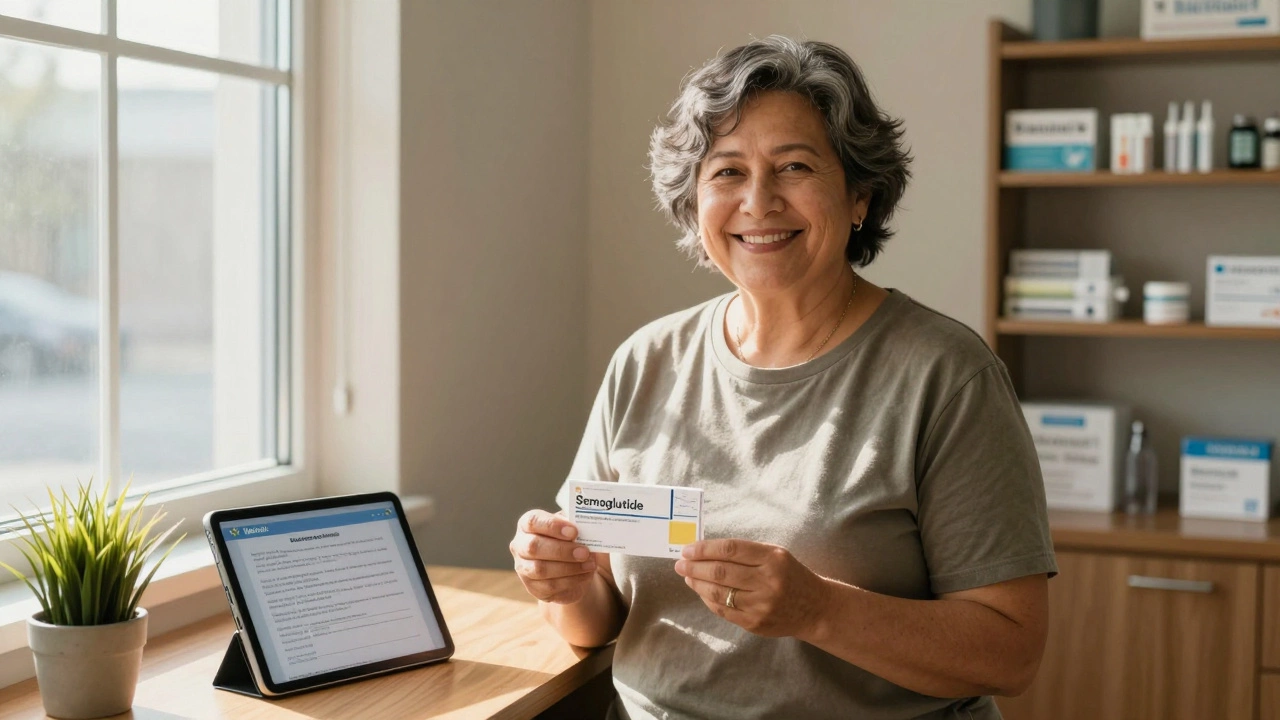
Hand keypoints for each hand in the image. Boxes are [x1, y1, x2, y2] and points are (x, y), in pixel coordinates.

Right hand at [510, 510, 597, 603]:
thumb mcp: (571, 528)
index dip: (552, 526)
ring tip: (589, 564)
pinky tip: (585, 574)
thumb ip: (574, 525)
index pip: (532, 521)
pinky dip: (571, 580)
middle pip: (533, 547)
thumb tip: (585, 528)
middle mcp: (520, 545)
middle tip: (584, 552)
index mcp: (527, 525)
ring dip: (569, 567)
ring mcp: (523, 568)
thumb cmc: (569, 540)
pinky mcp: (533, 587)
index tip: (574, 531)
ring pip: (540, 569)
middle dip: (562, 550)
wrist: (571, 567)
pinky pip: (550, 586)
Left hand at [674, 539, 831, 638]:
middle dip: (694, 566)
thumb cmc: (790, 575)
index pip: (730, 550)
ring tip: (688, 576)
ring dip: (697, 584)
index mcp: (772, 559)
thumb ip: (744, 552)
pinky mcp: (755, 623)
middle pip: (720, 572)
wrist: (814, 608)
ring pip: (718, 593)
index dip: (704, 549)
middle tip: (680, 564)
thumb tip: (705, 550)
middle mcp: (767, 582)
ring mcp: (761, 605)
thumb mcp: (775, 554)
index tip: (687, 549)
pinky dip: (708, 599)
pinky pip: (723, 610)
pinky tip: (701, 591)